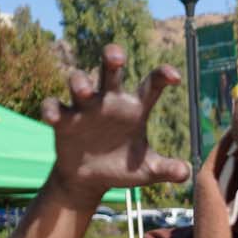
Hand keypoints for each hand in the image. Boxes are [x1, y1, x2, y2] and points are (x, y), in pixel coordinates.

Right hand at [41, 45, 190, 206]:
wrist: (90, 180)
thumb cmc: (122, 167)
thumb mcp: (146, 171)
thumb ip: (166, 169)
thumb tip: (186, 173)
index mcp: (134, 108)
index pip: (150, 85)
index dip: (162, 76)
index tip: (174, 76)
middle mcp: (108, 100)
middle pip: (109, 70)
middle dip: (111, 58)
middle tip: (117, 57)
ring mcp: (84, 108)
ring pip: (79, 81)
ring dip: (79, 82)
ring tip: (84, 92)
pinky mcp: (63, 120)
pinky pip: (54, 106)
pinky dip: (51, 109)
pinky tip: (52, 117)